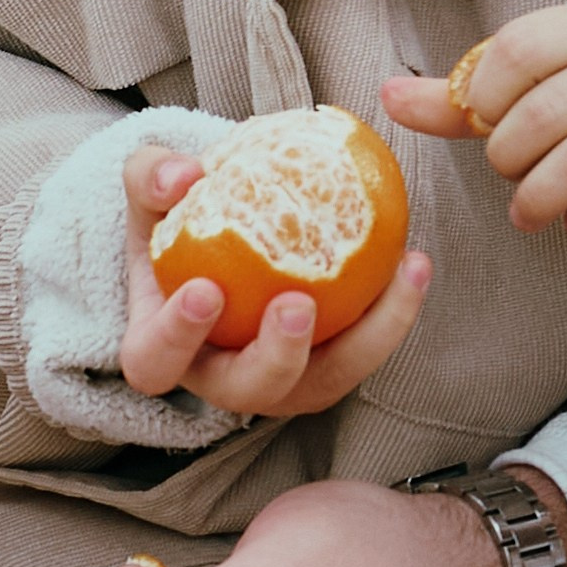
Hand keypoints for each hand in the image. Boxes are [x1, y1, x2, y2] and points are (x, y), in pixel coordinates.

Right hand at [118, 150, 430, 417]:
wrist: (223, 228)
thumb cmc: (177, 214)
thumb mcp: (151, 189)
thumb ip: (153, 178)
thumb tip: (183, 176)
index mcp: (161, 346)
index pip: (156, 360)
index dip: (177, 337)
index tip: (207, 290)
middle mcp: (221, 375)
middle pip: (249, 390)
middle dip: (277, 356)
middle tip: (299, 303)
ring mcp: (280, 378)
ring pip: (323, 381)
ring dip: (365, 338)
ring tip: (396, 276)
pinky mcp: (327, 364)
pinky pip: (361, 350)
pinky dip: (391, 312)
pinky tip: (414, 261)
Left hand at [383, 3, 566, 246]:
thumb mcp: (554, 78)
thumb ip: (471, 94)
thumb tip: (385, 94)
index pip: (519, 47)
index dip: (484, 98)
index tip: (487, 124)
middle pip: (546, 111)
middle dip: (509, 159)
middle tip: (510, 178)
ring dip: (538, 199)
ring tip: (530, 211)